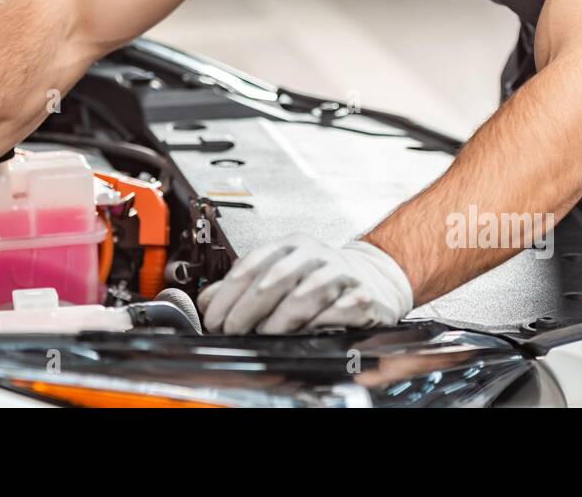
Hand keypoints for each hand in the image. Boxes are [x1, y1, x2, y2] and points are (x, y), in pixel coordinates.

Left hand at [196, 233, 413, 334]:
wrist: (375, 279)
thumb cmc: (321, 280)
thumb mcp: (281, 274)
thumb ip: (244, 287)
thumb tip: (206, 301)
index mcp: (291, 246)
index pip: (253, 264)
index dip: (228, 293)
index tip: (214, 318)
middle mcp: (315, 254)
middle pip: (275, 277)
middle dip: (248, 307)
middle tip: (233, 329)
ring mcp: (340, 274)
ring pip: (305, 293)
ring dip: (280, 318)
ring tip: (266, 333)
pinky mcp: (362, 296)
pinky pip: (337, 310)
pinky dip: (318, 324)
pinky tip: (305, 334)